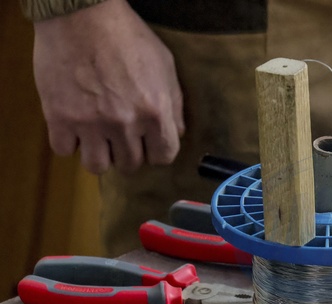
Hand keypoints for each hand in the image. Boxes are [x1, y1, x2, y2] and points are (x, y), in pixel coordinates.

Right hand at [32, 0, 184, 173]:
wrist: (81, 14)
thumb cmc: (127, 36)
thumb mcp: (165, 66)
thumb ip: (174, 104)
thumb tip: (177, 133)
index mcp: (155, 112)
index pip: (164, 157)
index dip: (157, 152)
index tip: (149, 144)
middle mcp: (125, 123)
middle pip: (131, 164)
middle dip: (129, 152)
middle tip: (121, 135)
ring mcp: (90, 123)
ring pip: (97, 166)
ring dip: (100, 155)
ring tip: (98, 137)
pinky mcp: (59, 117)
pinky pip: (64, 150)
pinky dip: (69, 141)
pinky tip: (75, 125)